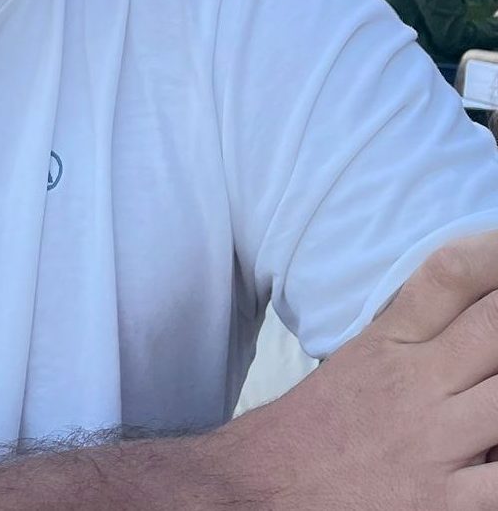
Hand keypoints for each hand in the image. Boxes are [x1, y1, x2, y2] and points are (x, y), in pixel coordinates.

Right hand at [218, 231, 497, 509]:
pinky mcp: (443, 504)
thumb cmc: (322, 428)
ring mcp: (433, 443)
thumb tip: (478, 322)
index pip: (449, 277)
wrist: (266, 485)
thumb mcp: (359, 361)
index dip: (492, 254)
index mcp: (392, 342)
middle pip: (495, 327)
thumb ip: (417, 337)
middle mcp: (416, 384)